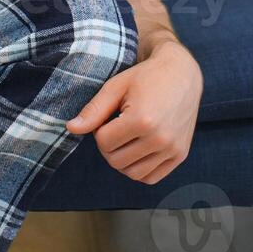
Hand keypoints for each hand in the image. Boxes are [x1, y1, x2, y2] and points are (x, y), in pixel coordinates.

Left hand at [64, 39, 202, 184]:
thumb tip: (70, 128)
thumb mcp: (116, 87)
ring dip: (122, 160)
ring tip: (126, 139)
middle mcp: (160, 138)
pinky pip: (151, 177)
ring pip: (132, 174)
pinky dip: (139, 170)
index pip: (104, 142)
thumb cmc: (146, 77)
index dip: (100, 130)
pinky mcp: (180, 155)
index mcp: (143, 120)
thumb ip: (93, 110)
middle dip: (108, 147)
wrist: (182, 73)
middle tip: (115, 128)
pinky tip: (137, 150)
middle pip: (116, 161)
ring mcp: (172, 149)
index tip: (109, 116)